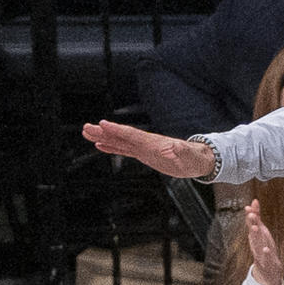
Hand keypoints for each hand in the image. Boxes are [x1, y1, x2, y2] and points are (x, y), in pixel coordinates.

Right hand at [82, 121, 214, 177]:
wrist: (197, 160)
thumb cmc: (194, 159)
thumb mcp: (188, 157)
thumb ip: (181, 151)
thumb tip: (175, 148)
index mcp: (153, 143)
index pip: (132, 134)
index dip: (117, 130)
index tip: (102, 124)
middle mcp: (145, 143)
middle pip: (121, 135)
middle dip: (103, 132)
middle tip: (86, 127)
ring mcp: (143, 148)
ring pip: (119, 141)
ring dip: (103, 137)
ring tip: (87, 133)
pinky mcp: (144, 154)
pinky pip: (124, 150)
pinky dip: (111, 147)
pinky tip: (100, 145)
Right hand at [242, 200, 283, 284]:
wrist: (267, 272)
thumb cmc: (264, 249)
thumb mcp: (262, 232)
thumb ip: (257, 217)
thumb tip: (254, 201)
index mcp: (255, 237)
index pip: (252, 224)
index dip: (251, 215)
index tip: (249, 206)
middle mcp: (256, 244)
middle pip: (253, 232)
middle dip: (251, 223)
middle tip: (250, 213)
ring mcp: (260, 254)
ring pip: (256, 243)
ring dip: (255, 236)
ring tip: (255, 227)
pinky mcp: (266, 263)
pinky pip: (265, 257)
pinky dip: (265, 253)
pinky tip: (266, 248)